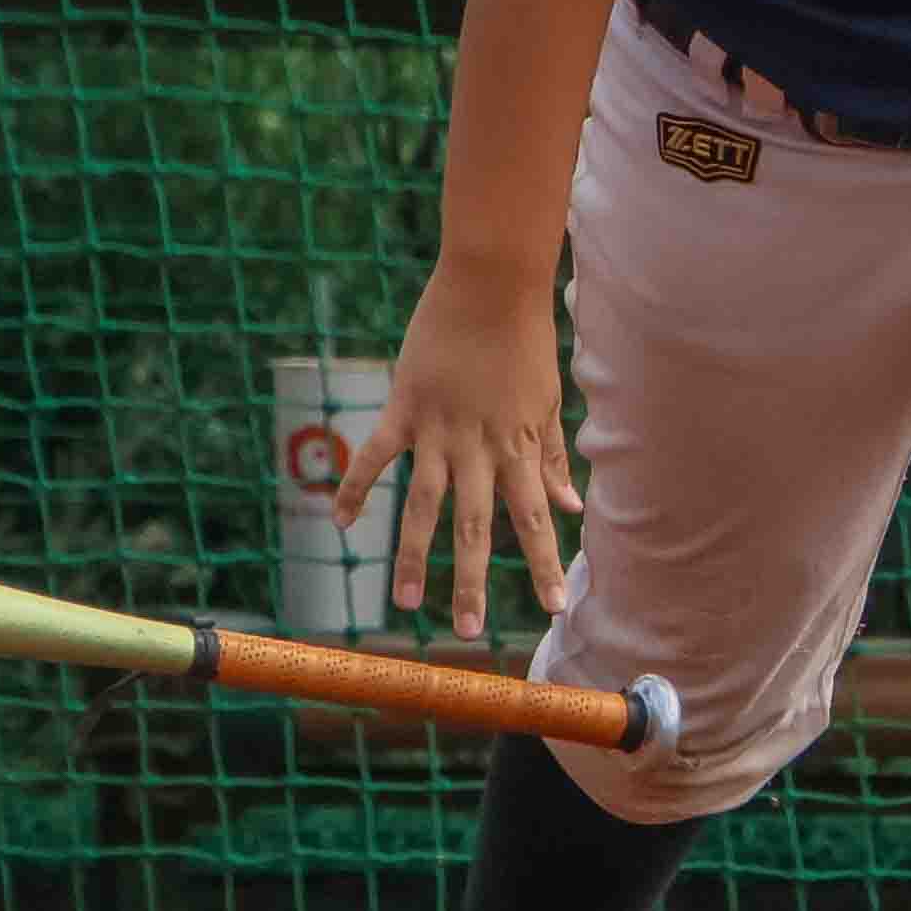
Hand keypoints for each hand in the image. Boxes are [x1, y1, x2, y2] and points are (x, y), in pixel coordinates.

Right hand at [338, 263, 579, 641]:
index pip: (536, 519)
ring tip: (403, 602)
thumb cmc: (526, 340)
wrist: (491, 281)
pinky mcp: (404, 406)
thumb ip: (551, 458)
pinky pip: (374, 455)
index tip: (553, 608)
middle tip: (469, 629)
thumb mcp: (546, 401)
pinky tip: (339, 522)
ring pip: (423, 505)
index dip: (544, 564)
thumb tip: (571, 506)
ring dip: (413, 556)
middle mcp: (478, 447)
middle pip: (477, 526)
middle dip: (474, 580)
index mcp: (517, 447)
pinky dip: (353, 487)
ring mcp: (438, 429)